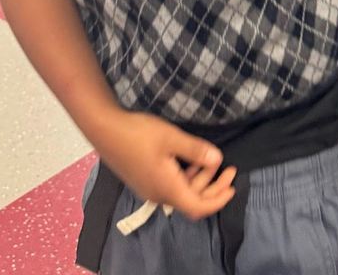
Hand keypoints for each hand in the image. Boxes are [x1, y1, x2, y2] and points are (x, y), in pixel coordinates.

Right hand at [96, 110, 236, 218]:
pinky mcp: (144, 181)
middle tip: (230, 169)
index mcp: (167, 188)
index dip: (218, 200)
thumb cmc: (139, 133)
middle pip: (192, 201)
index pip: (198, 207)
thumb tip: (218, 160)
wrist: (105, 130)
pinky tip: (191, 160)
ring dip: (200, 180)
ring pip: (182, 192)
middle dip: (214, 187)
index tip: (233, 187)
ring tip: (212, 159)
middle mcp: (158, 195)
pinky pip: (171, 186)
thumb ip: (196, 151)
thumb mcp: (172, 138)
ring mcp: (149, 189)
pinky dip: (187, 177)